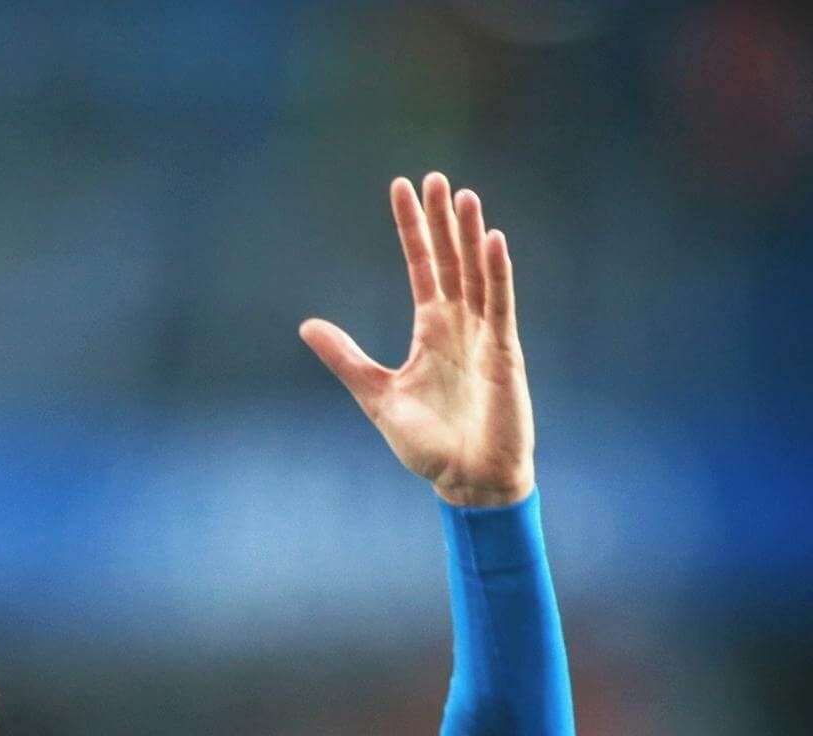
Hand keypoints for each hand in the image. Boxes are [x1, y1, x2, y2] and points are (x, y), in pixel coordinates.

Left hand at [300, 173, 533, 507]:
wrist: (466, 480)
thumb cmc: (428, 444)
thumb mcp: (376, 395)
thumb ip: (346, 358)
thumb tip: (307, 325)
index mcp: (432, 331)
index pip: (422, 267)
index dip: (412, 229)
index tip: (402, 188)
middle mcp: (460, 326)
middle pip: (451, 261)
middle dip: (442, 221)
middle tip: (434, 178)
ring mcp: (485, 336)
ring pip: (478, 275)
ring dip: (471, 236)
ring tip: (464, 196)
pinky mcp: (505, 354)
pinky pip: (501, 306)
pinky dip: (498, 274)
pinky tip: (493, 241)